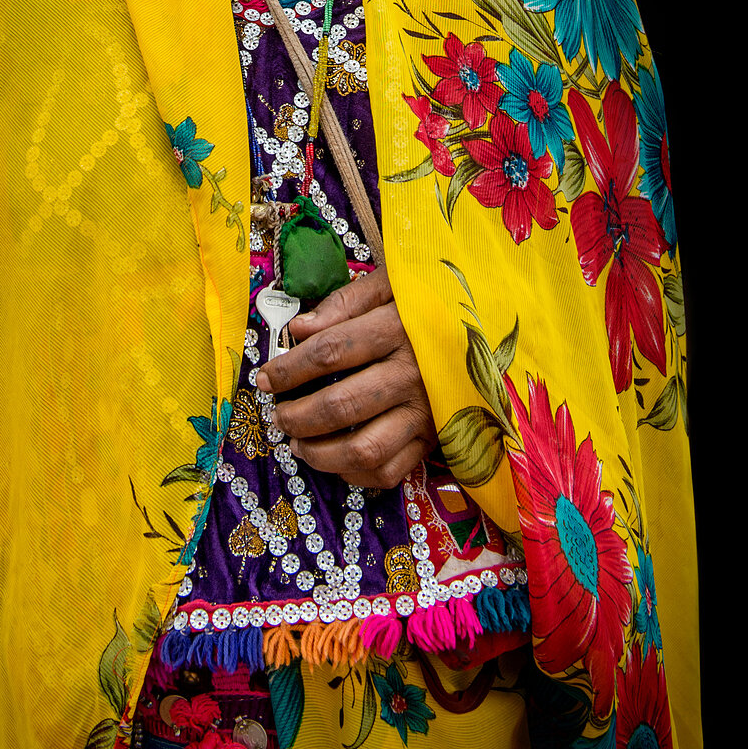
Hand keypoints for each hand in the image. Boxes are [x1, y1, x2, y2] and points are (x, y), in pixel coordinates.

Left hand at [255, 267, 435, 488]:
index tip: (265, 378)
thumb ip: (345, 301)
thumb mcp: (392, 284)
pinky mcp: (435, 439)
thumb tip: (298, 328)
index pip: (331, 351)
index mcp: (400, 328)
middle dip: (297, 415)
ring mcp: (427, 412)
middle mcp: (414, 375)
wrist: (491, 325)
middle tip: (277, 414)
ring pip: (364, 449)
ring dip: (320, 453)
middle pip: (341, 405)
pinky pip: (390, 472)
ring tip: (297, 442)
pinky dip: (354, 473)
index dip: (290, 368)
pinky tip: (334, 459)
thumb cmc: (429, 302)